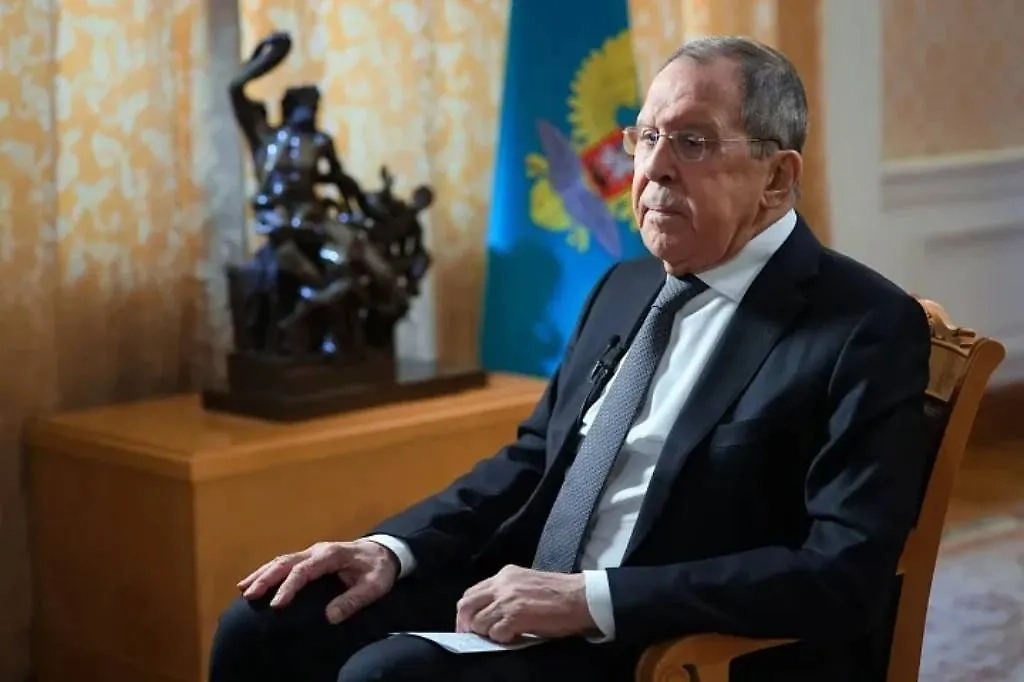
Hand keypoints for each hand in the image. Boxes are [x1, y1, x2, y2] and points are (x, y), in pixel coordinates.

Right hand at [237, 540, 397, 623]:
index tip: (276, 605)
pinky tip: (253, 581)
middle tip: (250, 595)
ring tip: (243, 589)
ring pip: (282, 560)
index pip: (305, 570)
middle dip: (267, 578)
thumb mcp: (374, 586)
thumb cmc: (379, 569)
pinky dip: (268, 571)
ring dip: (262, 573)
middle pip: (287, 561)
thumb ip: (354, 600)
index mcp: (333, 555)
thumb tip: (330, 616)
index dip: (289, 587)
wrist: (384, 551)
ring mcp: (312, 552)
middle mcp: (318, 550)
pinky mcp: (310, 558)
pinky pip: (285, 562)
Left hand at [455, 565, 594, 642]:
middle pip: (466, 606)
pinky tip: (514, 637)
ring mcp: (507, 599)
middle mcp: (501, 584)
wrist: (581, 597)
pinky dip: (501, 639)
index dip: (467, 612)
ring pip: (478, 622)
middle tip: (474, 637)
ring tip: (503, 635)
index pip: (471, 593)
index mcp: (504, 575)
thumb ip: (506, 594)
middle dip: (466, 625)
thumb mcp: (526, 585)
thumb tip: (489, 615)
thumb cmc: (559, 594)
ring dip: (487, 633)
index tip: (470, 626)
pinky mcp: (515, 615)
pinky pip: (495, 633)